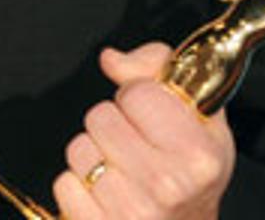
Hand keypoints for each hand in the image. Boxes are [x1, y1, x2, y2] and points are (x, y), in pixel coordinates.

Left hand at [51, 44, 233, 219]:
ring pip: (79, 149)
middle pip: (100, 117)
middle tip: (136, 144)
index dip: (138, 98)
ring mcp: (132, 212)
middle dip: (113, 124)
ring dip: (94, 154)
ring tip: (122, 170)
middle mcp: (167, 184)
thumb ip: (158, 70)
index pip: (136, 93)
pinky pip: (64, 183)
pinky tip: (106, 193)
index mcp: (197, 154)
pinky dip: (78, 185)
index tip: (150, 116)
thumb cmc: (193, 176)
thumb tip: (111, 59)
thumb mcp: (201, 119)